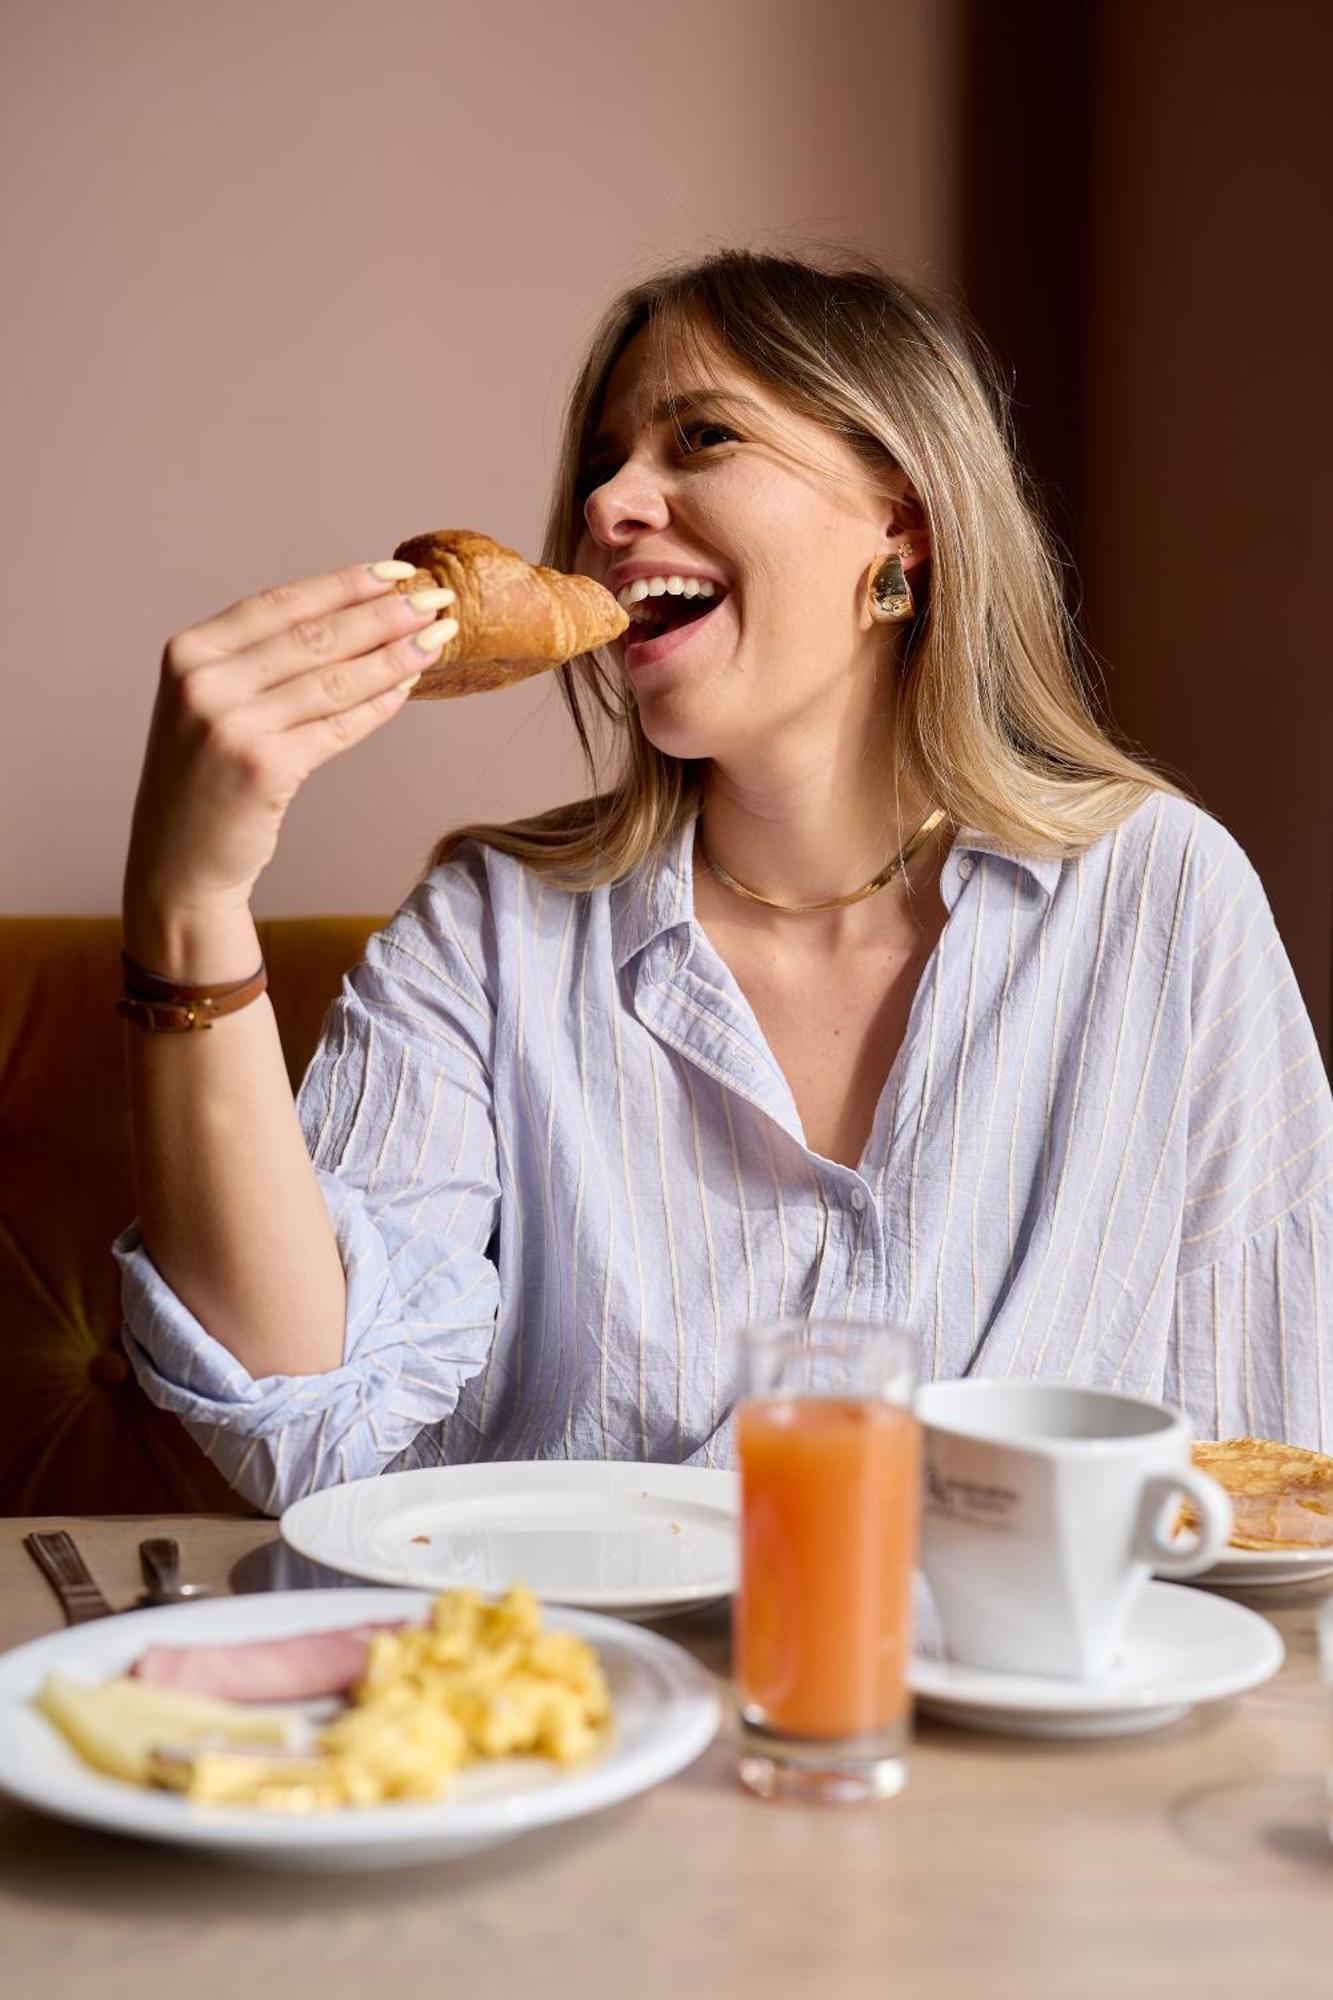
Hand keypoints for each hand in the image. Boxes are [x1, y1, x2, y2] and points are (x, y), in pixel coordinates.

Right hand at [123, 558, 454, 914]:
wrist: (175, 861)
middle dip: (384, 614)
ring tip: (437, 637)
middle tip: (436, 598)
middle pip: (315, 636)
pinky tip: (409, 686)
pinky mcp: (264, 768)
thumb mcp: (208, 704)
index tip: (396, 572)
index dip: (344, 584)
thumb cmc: (202, 780)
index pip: (282, 604)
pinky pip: (338, 727)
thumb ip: (257, 662)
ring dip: (394, 655)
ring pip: (334, 679)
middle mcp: (203, 683)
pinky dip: (379, 705)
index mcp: (187, 652)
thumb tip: (351, 619)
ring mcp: (231, 725)